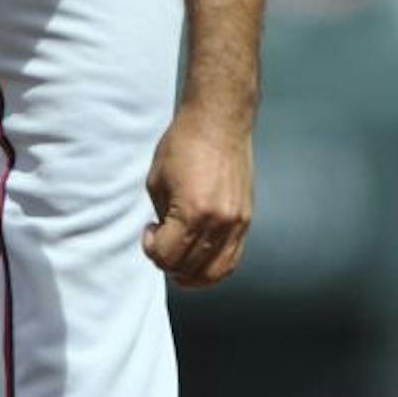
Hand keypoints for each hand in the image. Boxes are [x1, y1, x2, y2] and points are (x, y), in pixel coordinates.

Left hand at [141, 105, 253, 289]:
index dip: (152, 249)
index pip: (167, 257)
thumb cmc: (185, 144)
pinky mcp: (246, 219)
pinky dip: (215, 268)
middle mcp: (218, 222)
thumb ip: (162, 216)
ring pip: (215, 272)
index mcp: (191, 211)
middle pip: (189, 268)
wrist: (219, 122)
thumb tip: (165, 238)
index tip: (150, 232)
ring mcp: (236, 222)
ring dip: (193, 274)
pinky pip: (233, 259)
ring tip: (180, 262)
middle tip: (162, 244)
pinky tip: (201, 261)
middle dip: (169, 262)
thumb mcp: (157, 182)